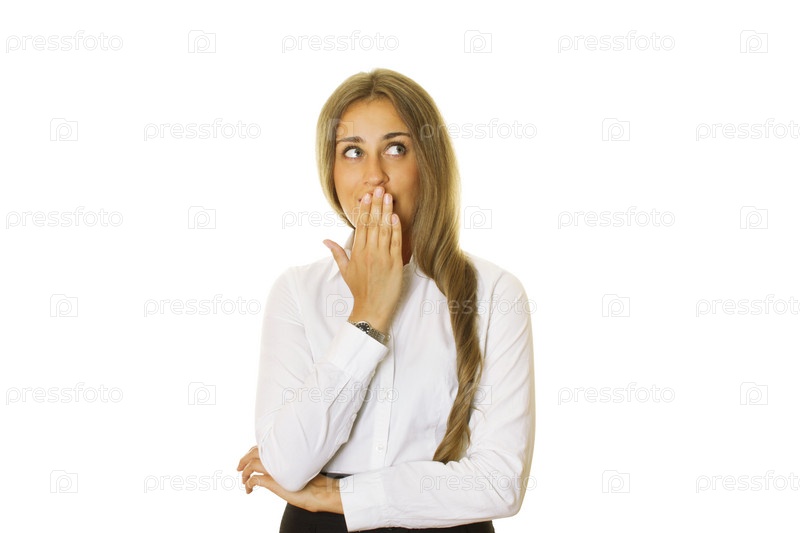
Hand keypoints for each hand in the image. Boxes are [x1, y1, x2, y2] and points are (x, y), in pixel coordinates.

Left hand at [237, 445, 342, 513]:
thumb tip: (281, 463)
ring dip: (244, 472)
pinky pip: (254, 480)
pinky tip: (249, 489)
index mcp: (285, 453)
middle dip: (244, 458)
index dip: (254, 450)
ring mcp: (274, 469)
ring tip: (243, 479)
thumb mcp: (298, 467)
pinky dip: (249, 484)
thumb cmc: (314, 482)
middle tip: (239, 466)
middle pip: (254, 452)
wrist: (320, 491)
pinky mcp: (271, 482)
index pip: (264, 446)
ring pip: (251, 465)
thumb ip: (288, 462)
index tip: (250, 454)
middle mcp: (278, 458)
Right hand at [323, 186, 403, 332]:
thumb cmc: (359, 290)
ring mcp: (382, 257)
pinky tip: (395, 217)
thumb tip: (325, 240)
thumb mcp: (345, 270)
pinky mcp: (394, 263)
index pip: (361, 226)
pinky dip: (396, 229)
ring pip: (384, 230)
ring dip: (386, 212)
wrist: (371, 308)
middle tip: (379, 189)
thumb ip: (337, 252)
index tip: (366, 196)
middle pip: (372, 224)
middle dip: (376, 205)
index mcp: (357, 252)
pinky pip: (395, 242)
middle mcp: (369, 252)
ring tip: (388, 197)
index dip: (364, 209)